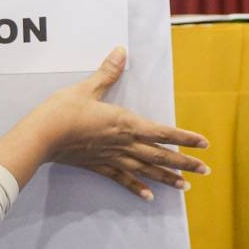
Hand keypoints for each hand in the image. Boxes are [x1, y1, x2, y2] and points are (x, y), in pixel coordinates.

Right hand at [0, 47, 209, 199]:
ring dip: (167, 177)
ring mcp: (112, 157)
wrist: (43, 135)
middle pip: (160, 155)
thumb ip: (107, 72)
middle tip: (205, 169)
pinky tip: (148, 196)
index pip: (162, 132)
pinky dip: (137, 187)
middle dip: (184, 162)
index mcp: (124, 123)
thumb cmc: (64, 110)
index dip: (185, 138)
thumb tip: (122, 51)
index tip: (204, 144)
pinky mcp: (98, 166)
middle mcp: (123, 144)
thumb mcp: (87, 87)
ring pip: (146, 169)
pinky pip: (122, 179)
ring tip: (185, 186)